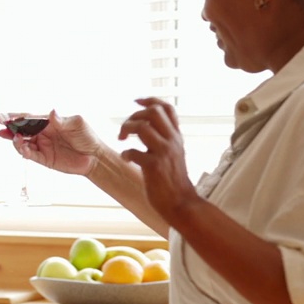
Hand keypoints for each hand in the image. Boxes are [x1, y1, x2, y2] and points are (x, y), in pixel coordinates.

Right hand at [1, 110, 101, 175]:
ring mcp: (42, 146)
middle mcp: (43, 133)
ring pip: (23, 142)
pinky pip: (30, 154)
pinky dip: (23, 151)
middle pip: (22, 129)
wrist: (95, 157)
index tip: (4, 115)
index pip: (29, 118)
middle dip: (10, 127)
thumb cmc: (87, 137)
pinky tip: (20, 147)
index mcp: (49, 123)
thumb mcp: (77, 124)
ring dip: (14, 139)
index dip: (16, 116)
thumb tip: (51, 112)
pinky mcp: (44, 158)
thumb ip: (62, 120)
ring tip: (8, 136)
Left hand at [117, 97, 200, 222]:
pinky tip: (126, 159)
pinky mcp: (155, 167)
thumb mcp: (173, 154)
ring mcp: (164, 153)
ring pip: (142, 127)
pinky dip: (126, 153)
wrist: (181, 203)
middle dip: (134, 115)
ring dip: (126, 130)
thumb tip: (145, 127)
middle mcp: (172, 141)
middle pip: (153, 112)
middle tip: (126, 130)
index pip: (168, 108)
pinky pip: (134, 152)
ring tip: (122, 141)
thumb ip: (163, 139)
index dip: (150, 100)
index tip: (136, 101)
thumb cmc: (173, 180)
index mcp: (176, 136)